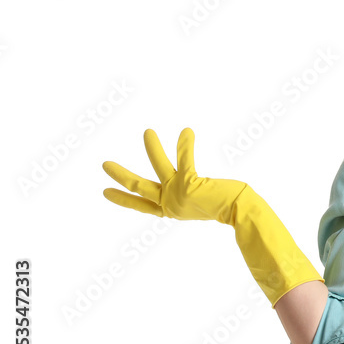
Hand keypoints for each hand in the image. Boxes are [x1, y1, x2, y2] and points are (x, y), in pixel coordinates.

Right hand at [103, 128, 246, 224]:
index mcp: (171, 210)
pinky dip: (185, 145)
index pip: (142, 205)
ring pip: (160, 167)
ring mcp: (179, 195)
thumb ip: (191, 192)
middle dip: (120, 176)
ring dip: (153, 148)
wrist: (239, 211)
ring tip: (147, 132)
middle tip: (104, 164)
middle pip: (139, 188)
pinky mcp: (189, 185)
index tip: (105, 192)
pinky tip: (186, 132)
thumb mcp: (201, 201)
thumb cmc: (226, 206)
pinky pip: (184, 160)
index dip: (123, 199)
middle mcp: (171, 204)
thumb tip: (192, 184)